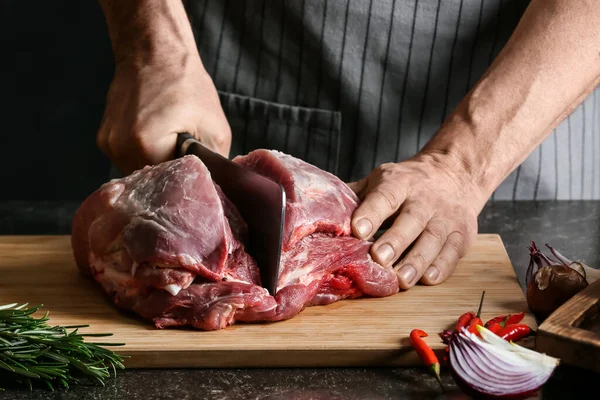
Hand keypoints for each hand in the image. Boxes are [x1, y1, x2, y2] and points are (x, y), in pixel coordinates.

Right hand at [97, 57, 230, 174]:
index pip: (167, 187)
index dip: (184, 184)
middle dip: (170, 176)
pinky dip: (143, 154)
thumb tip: (213, 188)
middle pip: (150, 183)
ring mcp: (109, 144)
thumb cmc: (186, 85)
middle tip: (186, 158)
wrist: (154, 53)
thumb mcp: (215, 129)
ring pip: (138, 172)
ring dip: (156, 165)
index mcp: (145, 146)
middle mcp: (120, 148)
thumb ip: (214, 166)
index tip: (196, 175)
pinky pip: (128, 159)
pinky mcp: (104, 139)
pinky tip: (155, 137)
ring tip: (170, 144)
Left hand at [348, 153, 485, 289]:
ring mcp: (446, 217)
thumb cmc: (406, 184)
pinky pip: (451, 253)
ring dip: (416, 261)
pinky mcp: (462, 235)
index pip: (384, 196)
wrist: (454, 174)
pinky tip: (426, 279)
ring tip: (401, 279)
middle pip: (411, 221)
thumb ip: (355, 196)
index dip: (371, 213)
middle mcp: (425, 199)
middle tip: (379, 260)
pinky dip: (440, 268)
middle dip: (395, 241)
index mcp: (399, 183)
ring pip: (433, 240)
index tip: (357, 230)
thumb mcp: (381, 180)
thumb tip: (318, 211)